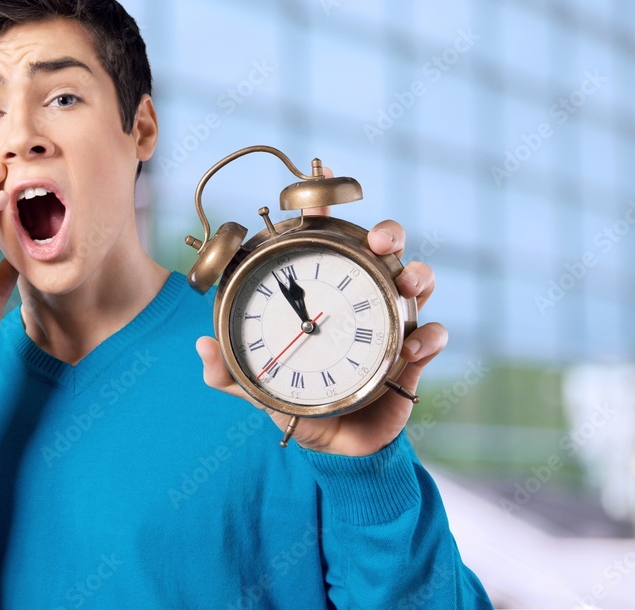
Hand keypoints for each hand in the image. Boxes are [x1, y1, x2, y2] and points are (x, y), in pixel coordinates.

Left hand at [196, 169, 444, 455]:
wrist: (333, 446)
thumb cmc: (295, 401)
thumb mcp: (255, 383)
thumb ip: (227, 371)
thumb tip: (201, 348)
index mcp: (321, 296)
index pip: (324, 243)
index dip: (323, 212)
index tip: (318, 189)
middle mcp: (360, 299)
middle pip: (384, 249)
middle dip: (388, 233)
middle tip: (380, 240)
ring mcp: (392, 323)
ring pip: (417, 282)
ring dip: (417, 275)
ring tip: (407, 285)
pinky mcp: (414, 355)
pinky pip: (433, 335)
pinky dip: (429, 337)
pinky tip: (413, 349)